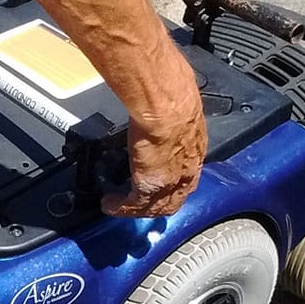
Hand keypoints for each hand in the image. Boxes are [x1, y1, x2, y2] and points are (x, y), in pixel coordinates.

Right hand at [101, 54, 207, 217]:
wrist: (168, 105)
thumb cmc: (174, 94)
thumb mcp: (178, 104)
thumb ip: (170, 107)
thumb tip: (158, 98)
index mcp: (195, 147)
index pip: (187, 174)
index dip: (173, 182)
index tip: (161, 182)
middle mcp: (187, 169)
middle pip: (174, 198)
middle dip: (157, 204)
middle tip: (139, 204)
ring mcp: (169, 182)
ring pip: (155, 206)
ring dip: (138, 208)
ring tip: (121, 206)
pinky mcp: (148, 187)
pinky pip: (133, 206)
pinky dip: (120, 207)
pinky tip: (109, 204)